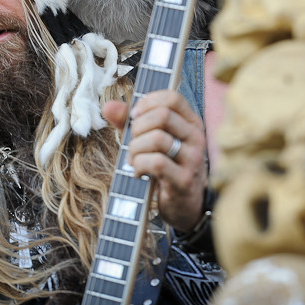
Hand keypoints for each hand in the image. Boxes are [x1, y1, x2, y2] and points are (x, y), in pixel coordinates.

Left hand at [102, 90, 207, 232]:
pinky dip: (139, 166)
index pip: (172, 98)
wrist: (184, 206)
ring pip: (157, 138)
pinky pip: (156, 163)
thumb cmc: (165, 169)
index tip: (134, 117)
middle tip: (132, 142)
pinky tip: (138, 173)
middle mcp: (196, 137)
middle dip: (138, 128)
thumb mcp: (150, 141)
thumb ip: (131, 122)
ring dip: (135, 149)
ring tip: (134, 160)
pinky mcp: (184, 180)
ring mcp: (193, 159)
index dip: (147, 102)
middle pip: (163, 115)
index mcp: (190, 123)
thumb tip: (109, 106)